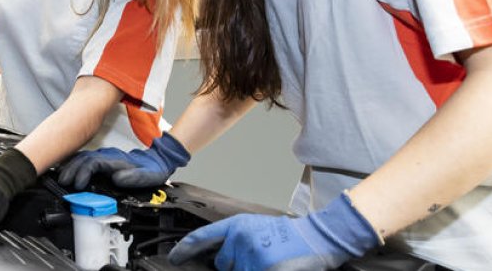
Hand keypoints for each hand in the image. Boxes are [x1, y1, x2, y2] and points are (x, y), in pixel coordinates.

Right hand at [57, 131, 189, 189]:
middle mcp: (107, 155)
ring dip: (70, 166)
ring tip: (60, 177)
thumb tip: (117, 178)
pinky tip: (68, 170)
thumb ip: (134, 177)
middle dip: (70, 169)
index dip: (82, 173)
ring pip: (82, 157)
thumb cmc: (151, 170)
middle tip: (61, 182)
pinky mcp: (103, 159)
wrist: (157, 160)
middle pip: (83, 159)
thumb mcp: (148, 176)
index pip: (92, 163)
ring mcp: (104, 156)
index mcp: (115, 159)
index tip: (77, 184)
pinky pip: (84, 159)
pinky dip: (74, 164)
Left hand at [168, 192, 380, 270]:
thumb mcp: (257, 229)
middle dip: (234, 266)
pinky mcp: (266, 267)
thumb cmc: (289, 235)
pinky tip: (274, 265)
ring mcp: (252, 255)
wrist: (318, 236)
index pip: (202, 237)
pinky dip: (260, 269)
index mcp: (237, 225)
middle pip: (222, 264)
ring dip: (250, 270)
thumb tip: (221, 260)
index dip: (184, 249)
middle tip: (260, 258)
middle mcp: (240, 238)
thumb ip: (236, 242)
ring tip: (271, 262)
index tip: (174, 258)